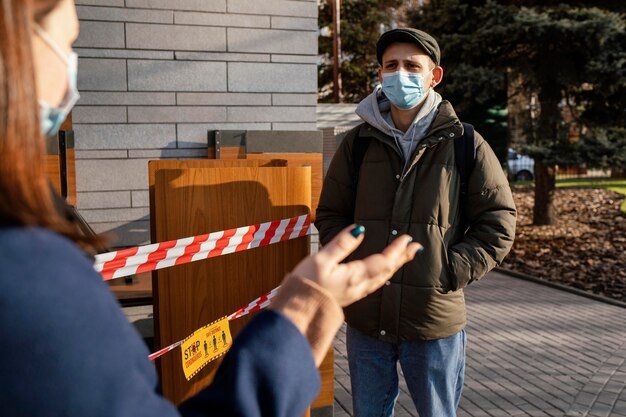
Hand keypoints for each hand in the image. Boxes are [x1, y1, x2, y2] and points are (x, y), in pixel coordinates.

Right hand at [291, 225, 421, 306]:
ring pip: (382, 279)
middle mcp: (359, 286)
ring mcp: (355, 293)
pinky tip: (381, 274)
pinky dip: (383, 276)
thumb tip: (360, 229)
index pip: (383, 260)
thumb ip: (341, 244)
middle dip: (402, 258)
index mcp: (355, 275)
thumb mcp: (321, 259)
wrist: (296, 312)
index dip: (396, 249)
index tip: (407, 238)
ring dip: (395, 267)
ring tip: (403, 258)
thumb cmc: (306, 285)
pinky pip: (373, 285)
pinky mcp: (349, 297)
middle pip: (387, 271)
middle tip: (417, 247)